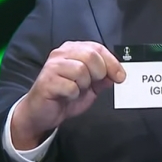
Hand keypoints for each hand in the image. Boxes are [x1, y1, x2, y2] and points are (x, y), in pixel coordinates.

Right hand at [11, 41, 125, 148]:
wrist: (41, 113)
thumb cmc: (64, 96)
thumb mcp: (89, 87)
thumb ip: (102, 78)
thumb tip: (117, 74)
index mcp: (73, 50)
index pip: (97, 48)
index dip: (112, 62)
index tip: (120, 76)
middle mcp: (61, 54)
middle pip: (91, 56)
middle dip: (99, 73)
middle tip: (94, 84)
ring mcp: (52, 66)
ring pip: (81, 70)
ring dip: (84, 85)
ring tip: (77, 90)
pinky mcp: (47, 81)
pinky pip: (71, 86)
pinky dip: (73, 95)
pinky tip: (67, 96)